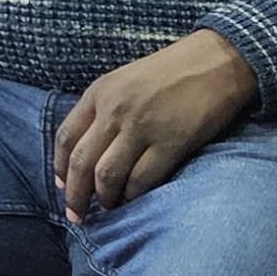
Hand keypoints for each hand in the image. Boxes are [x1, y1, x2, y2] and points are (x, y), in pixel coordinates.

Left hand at [51, 29, 258, 219]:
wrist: (216, 60)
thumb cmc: (171, 71)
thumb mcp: (124, 80)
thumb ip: (103, 110)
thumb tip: (87, 151)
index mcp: (99, 92)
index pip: (66, 137)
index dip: (60, 168)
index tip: (61, 187)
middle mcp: (114, 110)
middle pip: (81, 162)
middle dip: (75, 194)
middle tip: (76, 215)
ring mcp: (142, 127)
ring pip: (107, 175)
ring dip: (104, 199)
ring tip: (109, 208)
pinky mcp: (171, 142)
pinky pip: (142, 180)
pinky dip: (133, 196)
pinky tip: (133, 200)